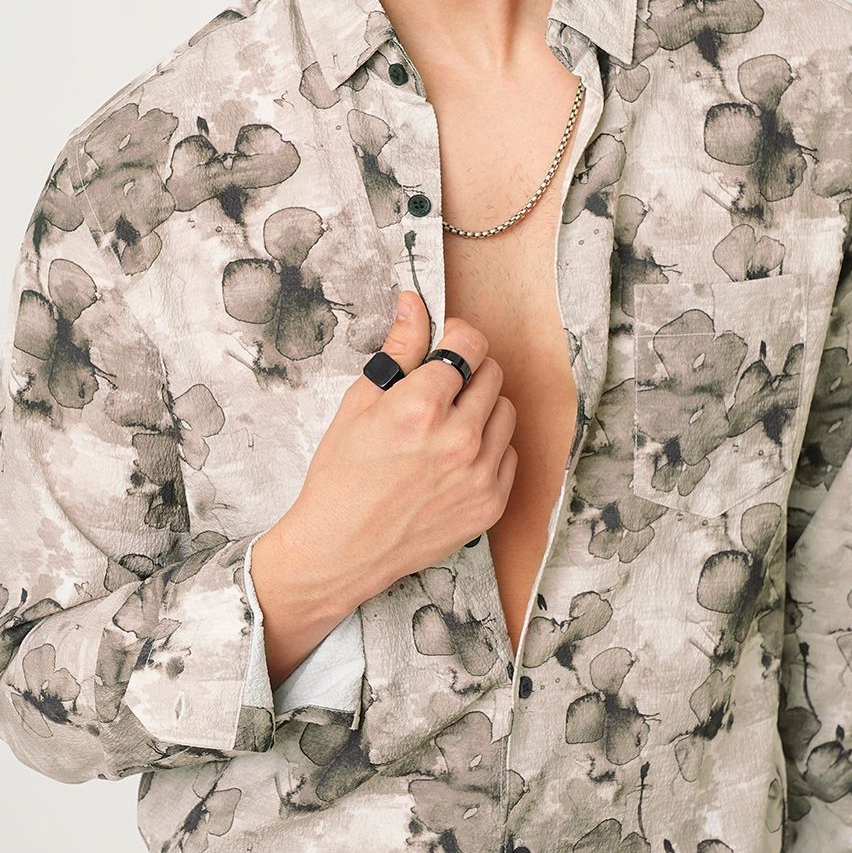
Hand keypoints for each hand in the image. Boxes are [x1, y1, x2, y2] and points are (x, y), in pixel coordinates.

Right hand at [277, 289, 517, 602]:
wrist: (341, 548)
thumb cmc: (341, 476)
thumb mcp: (359, 403)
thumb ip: (398, 350)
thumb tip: (413, 304)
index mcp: (422, 407)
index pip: (469, 344)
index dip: (457, 337)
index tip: (446, 345)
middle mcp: (459, 438)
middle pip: (492, 373)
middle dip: (468, 370)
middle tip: (440, 387)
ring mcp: (480, 474)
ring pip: (506, 412)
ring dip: (482, 408)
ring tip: (447, 424)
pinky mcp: (491, 503)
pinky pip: (510, 454)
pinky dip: (489, 448)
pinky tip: (455, 457)